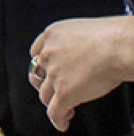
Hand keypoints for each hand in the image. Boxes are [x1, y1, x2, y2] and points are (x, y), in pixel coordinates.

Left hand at [30, 16, 132, 131]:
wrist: (118, 46)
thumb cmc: (112, 37)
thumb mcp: (81, 30)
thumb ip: (72, 42)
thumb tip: (82, 53)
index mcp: (51, 35)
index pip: (36, 53)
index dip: (43, 66)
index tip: (48, 73)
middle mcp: (48, 53)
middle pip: (38, 74)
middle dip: (45, 85)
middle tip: (55, 92)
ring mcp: (54, 74)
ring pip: (45, 95)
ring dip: (53, 104)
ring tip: (65, 110)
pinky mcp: (65, 92)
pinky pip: (54, 111)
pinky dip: (57, 120)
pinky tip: (63, 123)